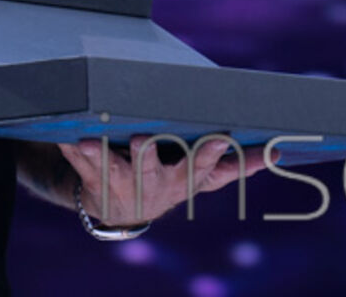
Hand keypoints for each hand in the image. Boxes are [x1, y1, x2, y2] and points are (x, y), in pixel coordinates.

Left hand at [58, 135, 266, 226]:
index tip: (219, 138)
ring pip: (110, 168)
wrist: (121, 209)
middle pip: (152, 170)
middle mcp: (153, 183)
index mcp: (183, 180)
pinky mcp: (93, 178)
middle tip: (142, 141)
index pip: (200, 168)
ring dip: (101, 156)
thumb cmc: (169, 179)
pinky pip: (80, 163)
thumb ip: (235, 166)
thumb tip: (278, 153)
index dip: (208, 155)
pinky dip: (72, 150)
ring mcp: (122, 182)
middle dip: (147, 157)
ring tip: (92, 141)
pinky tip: (67, 137)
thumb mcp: (201, 178)